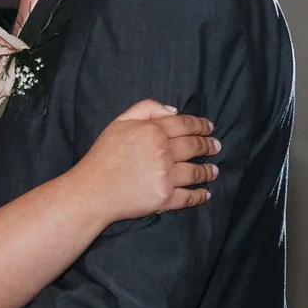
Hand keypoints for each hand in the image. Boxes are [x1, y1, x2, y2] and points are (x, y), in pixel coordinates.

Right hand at [76, 98, 217, 220]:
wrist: (91, 191)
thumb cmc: (102, 156)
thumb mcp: (119, 122)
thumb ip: (146, 108)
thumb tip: (173, 110)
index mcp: (153, 131)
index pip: (185, 124)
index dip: (201, 125)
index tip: (210, 127)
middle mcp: (163, 152)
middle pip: (194, 147)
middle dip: (209, 146)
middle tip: (216, 146)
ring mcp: (165, 177)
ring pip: (196, 172)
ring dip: (208, 171)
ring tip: (214, 170)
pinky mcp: (164, 199)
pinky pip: (188, 197)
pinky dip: (199, 196)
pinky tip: (205, 194)